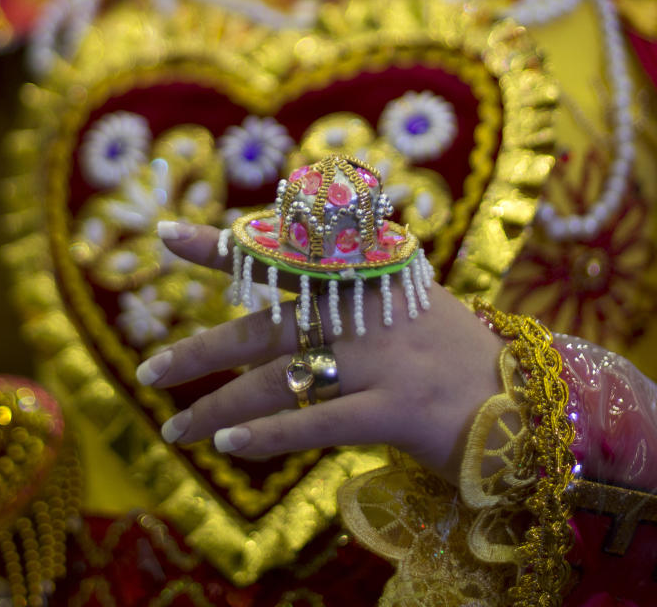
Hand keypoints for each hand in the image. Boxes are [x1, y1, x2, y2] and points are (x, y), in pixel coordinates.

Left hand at [136, 221, 505, 484]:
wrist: (530, 400)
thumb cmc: (453, 357)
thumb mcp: (402, 307)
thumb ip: (344, 301)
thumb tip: (271, 312)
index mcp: (366, 279)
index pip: (282, 256)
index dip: (222, 246)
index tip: (165, 234)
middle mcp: (368, 311)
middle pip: (264, 328)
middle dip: (201, 352)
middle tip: (148, 373)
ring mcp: (384, 359)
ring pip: (280, 378)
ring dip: (218, 407)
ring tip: (174, 429)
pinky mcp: (400, 409)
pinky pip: (318, 421)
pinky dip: (269, 434)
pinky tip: (227, 445)